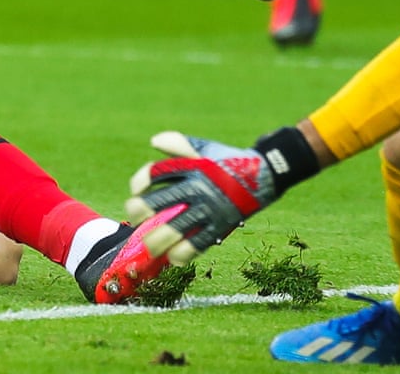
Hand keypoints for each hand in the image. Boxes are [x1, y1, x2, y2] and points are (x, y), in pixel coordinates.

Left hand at [126, 138, 278, 264]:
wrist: (263, 174)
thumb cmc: (227, 160)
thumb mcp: (203, 148)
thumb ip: (178, 144)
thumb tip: (154, 142)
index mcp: (189, 167)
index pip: (155, 174)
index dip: (139, 183)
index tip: (137, 192)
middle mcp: (196, 188)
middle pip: (158, 204)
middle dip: (140, 214)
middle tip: (137, 220)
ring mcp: (208, 209)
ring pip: (174, 229)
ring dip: (157, 241)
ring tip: (150, 246)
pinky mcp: (220, 226)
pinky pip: (197, 244)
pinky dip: (182, 254)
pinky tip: (173, 257)